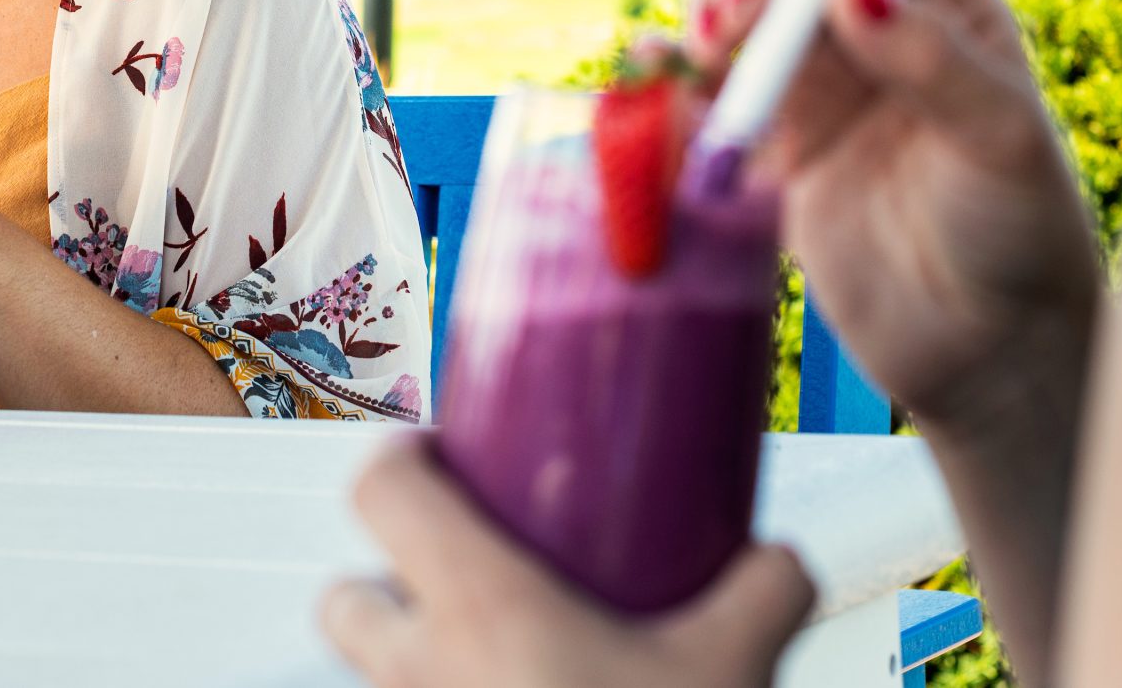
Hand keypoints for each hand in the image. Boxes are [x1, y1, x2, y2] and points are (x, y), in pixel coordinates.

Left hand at [320, 437, 812, 687]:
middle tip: (458, 578)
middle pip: (343, 599)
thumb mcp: (735, 673)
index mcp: (479, 607)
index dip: (399, 461)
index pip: (379, 491)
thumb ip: (765, 592)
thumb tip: (777, 562)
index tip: (440, 457)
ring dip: (413, 668)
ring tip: (492, 667)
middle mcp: (421, 673)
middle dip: (386, 584)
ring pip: (372, 685)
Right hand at [687, 0, 1102, 434]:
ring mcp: (823, 92)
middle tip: (730, 13)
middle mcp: (877, 37)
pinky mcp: (777, 150)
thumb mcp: (998, 140)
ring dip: (711, 20)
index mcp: (946, 10)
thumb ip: (929, 58)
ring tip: (705, 53)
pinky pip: (716, 93)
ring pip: (745, 21)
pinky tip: (664, 77)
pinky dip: (681, 80)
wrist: (986, 354)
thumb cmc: (1018, 235)